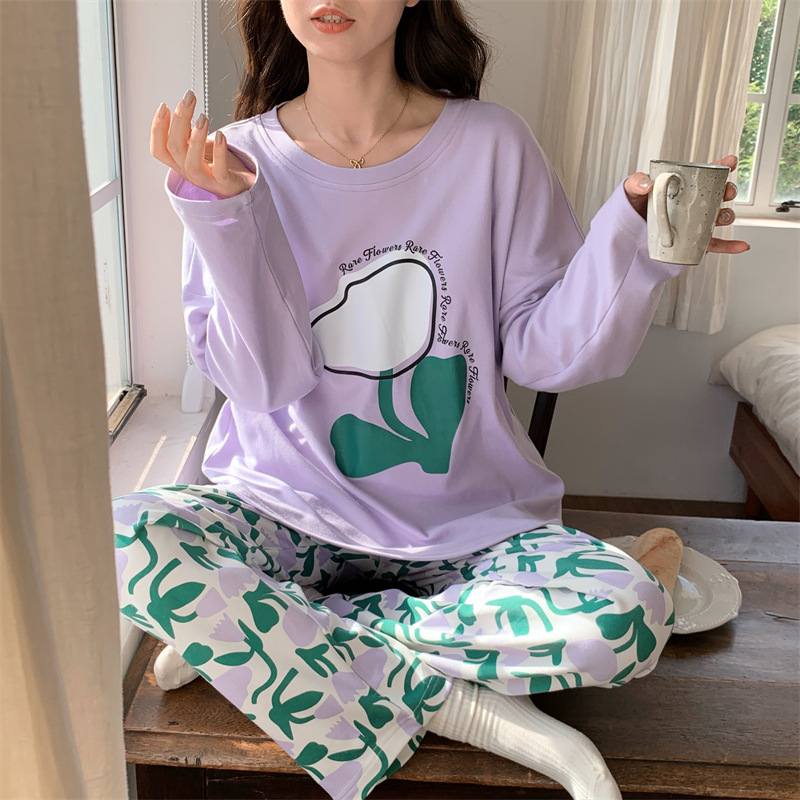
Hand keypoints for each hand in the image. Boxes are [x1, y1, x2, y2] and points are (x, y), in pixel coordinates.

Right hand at [150, 89, 255, 198]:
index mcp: (180, 163)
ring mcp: (206, 180)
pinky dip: (219, 153)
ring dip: (196, 138)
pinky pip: (219, 171)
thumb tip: (182, 107)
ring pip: (192, 163)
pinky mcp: (225, 184)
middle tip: (189, 99)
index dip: (157, 129)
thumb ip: (188, 132)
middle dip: (179, 120)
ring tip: (203, 117)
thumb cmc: (218, 164)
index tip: (164, 106)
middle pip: (175, 149)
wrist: (241, 185)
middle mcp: (189, 172)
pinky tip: (220, 135)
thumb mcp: (198, 146)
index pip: (159, 150)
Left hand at [623, 154, 749, 254]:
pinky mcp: (693, 241)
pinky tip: (741, 246)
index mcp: (683, 187)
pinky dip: (730, 246)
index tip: (731, 161)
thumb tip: (647, 183)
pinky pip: (715, 244)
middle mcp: (693, 203)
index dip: (722, 166)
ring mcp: (695, 222)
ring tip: (722, 217)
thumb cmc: (632, 207)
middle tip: (726, 192)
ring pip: (718, 217)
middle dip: (728, 191)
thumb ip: (636, 182)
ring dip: (727, 216)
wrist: (627, 233)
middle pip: (719, 194)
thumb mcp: (631, 190)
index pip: (706, 173)